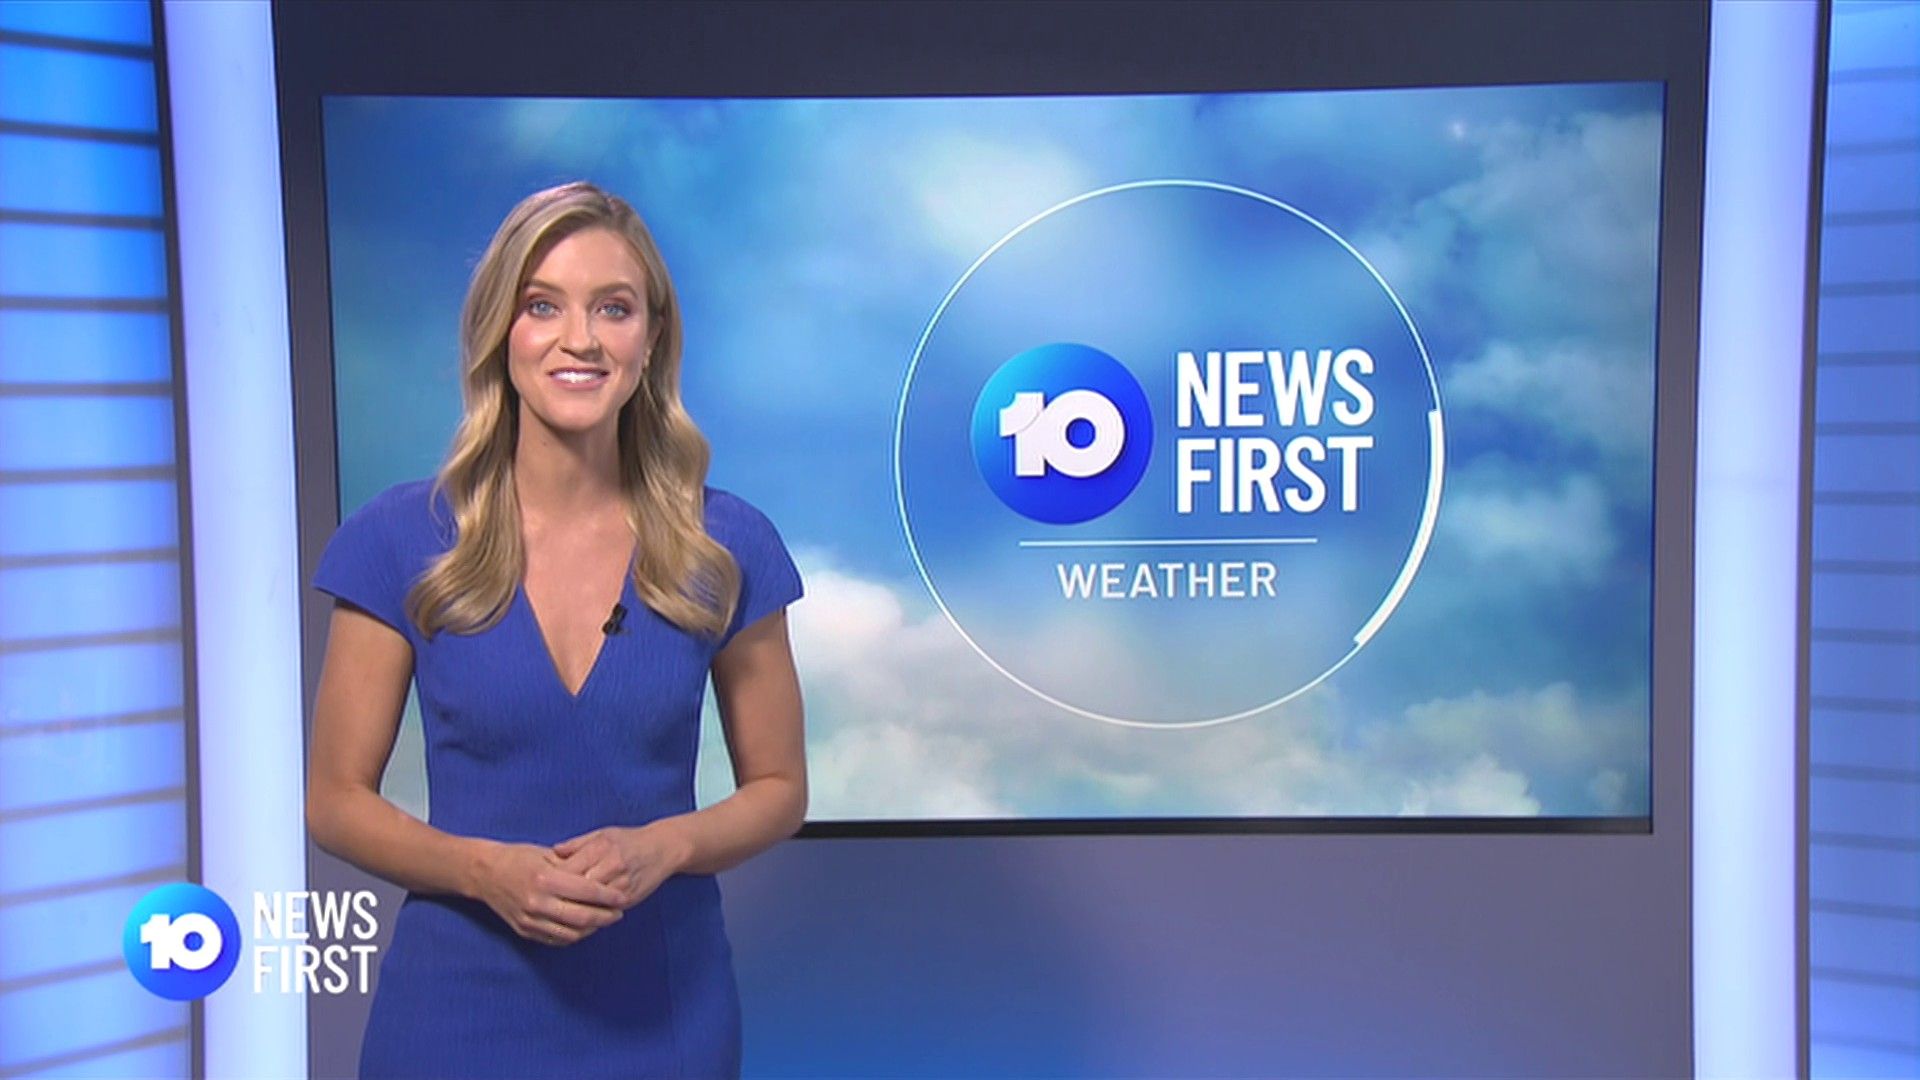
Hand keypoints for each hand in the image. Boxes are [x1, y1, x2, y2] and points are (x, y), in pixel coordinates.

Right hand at [471, 841, 624, 946]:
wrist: (484, 874)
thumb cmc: (518, 858)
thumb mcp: (546, 855)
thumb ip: (574, 866)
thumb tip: (603, 875)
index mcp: (545, 879)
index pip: (587, 891)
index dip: (609, 896)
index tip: (623, 897)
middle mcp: (537, 902)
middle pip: (582, 917)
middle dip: (606, 916)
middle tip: (619, 912)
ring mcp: (530, 920)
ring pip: (571, 933)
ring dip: (592, 929)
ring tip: (604, 920)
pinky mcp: (525, 931)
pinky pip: (556, 939)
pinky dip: (574, 936)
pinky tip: (584, 928)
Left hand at [552, 824, 690, 909]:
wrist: (663, 848)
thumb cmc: (629, 839)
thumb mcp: (602, 834)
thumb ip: (576, 844)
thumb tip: (552, 853)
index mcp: (601, 848)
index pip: (568, 869)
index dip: (550, 879)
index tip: (537, 883)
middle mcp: (611, 866)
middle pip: (577, 889)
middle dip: (558, 897)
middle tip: (541, 903)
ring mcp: (621, 885)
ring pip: (590, 904)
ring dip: (572, 910)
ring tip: (553, 914)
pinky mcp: (628, 899)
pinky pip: (604, 912)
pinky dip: (589, 916)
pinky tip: (575, 919)